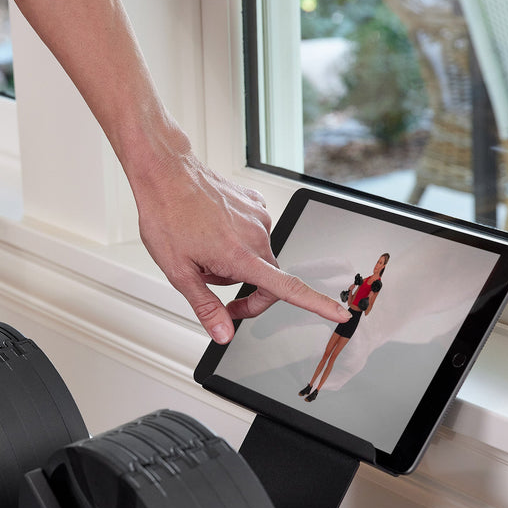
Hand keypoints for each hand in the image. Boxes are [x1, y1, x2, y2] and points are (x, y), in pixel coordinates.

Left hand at [134, 152, 349, 343]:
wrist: (166, 173)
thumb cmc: (167, 217)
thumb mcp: (179, 272)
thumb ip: (205, 306)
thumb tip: (223, 334)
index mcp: (241, 256)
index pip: (288, 288)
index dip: (318, 305)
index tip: (341, 314)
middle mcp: (257, 236)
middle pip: (268, 279)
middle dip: (246, 291)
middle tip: (215, 294)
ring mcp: (258, 217)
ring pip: (256, 256)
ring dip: (236, 263)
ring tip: (203, 250)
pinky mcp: (255, 204)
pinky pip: (253, 233)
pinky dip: (236, 240)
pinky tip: (213, 231)